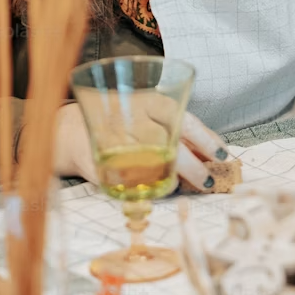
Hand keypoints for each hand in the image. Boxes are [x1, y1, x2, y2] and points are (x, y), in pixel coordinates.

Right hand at [52, 102, 231, 193]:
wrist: (71, 130)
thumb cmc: (123, 123)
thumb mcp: (150, 117)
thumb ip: (178, 133)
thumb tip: (213, 152)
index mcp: (150, 103)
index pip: (184, 120)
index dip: (206, 138)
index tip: (223, 154)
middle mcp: (133, 118)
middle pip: (168, 142)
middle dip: (191, 165)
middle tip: (207, 180)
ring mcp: (114, 140)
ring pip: (149, 162)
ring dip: (170, 179)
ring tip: (182, 188)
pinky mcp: (99, 161)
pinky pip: (126, 178)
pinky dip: (144, 187)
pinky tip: (156, 191)